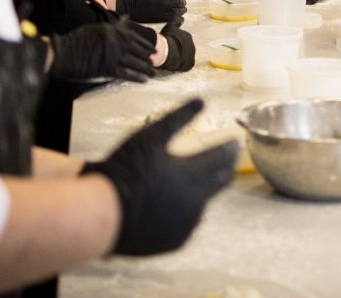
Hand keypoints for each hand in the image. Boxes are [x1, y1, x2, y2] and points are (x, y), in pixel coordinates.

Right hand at [48, 17, 156, 82]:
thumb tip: (127, 18)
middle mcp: (117, 42)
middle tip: (153, 63)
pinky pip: (128, 74)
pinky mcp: (109, 69)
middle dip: (147, 58)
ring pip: (135, 63)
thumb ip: (114, 26)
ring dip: (146, 69)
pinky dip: (137, 78)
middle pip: (138, 51)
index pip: (135, 38)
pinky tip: (144, 80)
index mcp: (114, 31)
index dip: (145, 45)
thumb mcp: (97, 28)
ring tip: (152, 73)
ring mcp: (114, 56)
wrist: (63, 54)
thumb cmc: (78, 40)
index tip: (152, 50)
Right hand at [81, 99, 236, 255]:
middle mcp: (197, 200)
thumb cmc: (126, 169)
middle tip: (226, 158)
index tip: (235, 140)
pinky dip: (184, 210)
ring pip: (204, 202)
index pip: (222, 157)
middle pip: (221, 180)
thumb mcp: (151, 136)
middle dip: (225, 167)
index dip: (230, 147)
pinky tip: (172, 203)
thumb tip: (202, 100)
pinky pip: (187, 222)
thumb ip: (179, 117)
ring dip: (203, 189)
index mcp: (194, 173)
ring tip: (194, 179)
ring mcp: (188, 223)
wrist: (104, 213)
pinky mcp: (177, 240)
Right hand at [116, 0, 187, 23]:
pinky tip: (171, 12)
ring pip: (181, 11)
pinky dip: (176, 15)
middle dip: (181, 0)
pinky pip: (176, 18)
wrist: (128, 5)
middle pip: (182, 2)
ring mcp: (166, 13)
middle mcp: (168, 3)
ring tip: (175, 6)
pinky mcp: (162, 20)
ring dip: (179, 8)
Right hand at [159, 23, 194, 72]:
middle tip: (169, 52)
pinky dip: (181, 65)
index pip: (182, 40)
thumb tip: (182, 17)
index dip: (175, 43)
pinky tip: (174, 64)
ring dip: (180, 57)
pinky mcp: (190, 64)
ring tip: (171, 59)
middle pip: (184, 48)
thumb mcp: (171, 26)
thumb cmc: (168, 38)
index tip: (169, 44)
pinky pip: (186, 65)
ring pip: (185, 56)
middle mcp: (192, 45)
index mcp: (187, 36)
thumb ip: (177, 21)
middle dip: (178, 50)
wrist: (168, 51)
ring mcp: (192, 55)